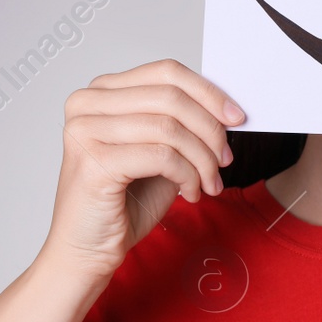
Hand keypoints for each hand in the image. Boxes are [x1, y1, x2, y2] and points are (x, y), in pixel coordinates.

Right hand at [41, 59, 243, 284]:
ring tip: (209, 182)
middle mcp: (87, 105)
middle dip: (210, 129)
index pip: (165, 72)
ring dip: (202, 159)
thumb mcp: (160, 151)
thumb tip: (225, 108)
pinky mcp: (93, 162)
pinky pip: (162, 156)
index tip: (236, 117)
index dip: (208, 92)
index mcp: (101, 92)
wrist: (87, 250)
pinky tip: (190, 193)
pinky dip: (187, 175)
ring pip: (170, 128)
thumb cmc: (123, 202)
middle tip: (225, 158)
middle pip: (170, 96)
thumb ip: (181, 123)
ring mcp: (85, 131)